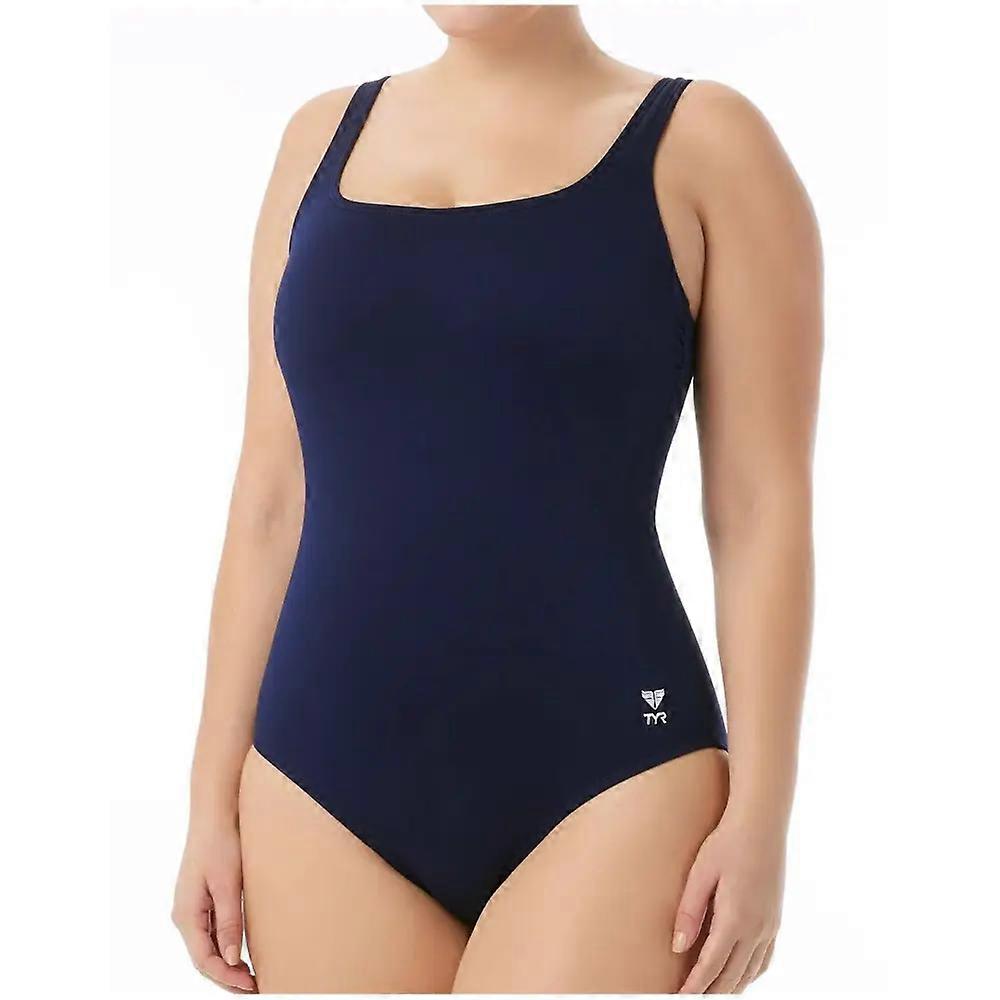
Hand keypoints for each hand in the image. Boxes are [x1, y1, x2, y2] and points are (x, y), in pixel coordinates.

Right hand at [172, 820, 256, 992]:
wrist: (215, 815)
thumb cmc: (220, 844)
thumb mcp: (228, 885)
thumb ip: (229, 922)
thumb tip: (231, 959)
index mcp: (186, 915)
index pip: (204, 960)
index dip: (227, 978)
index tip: (251, 986)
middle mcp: (185, 916)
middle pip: (204, 958)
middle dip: (227, 978)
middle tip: (255, 988)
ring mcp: (192, 909)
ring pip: (207, 948)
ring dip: (226, 965)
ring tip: (251, 978)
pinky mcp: (201, 900)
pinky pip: (211, 933)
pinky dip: (225, 947)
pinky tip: (241, 953)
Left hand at [672, 809, 784, 992]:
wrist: (761, 823)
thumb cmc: (726, 843)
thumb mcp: (701, 873)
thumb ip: (689, 912)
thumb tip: (678, 947)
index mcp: (736, 919)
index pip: (712, 967)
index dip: (695, 987)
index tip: (679, 997)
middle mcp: (757, 929)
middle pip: (732, 977)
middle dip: (711, 993)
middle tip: (690, 997)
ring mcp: (770, 926)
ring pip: (750, 972)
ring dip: (730, 987)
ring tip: (709, 993)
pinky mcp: (775, 920)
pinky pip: (764, 959)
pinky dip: (749, 974)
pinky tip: (737, 975)